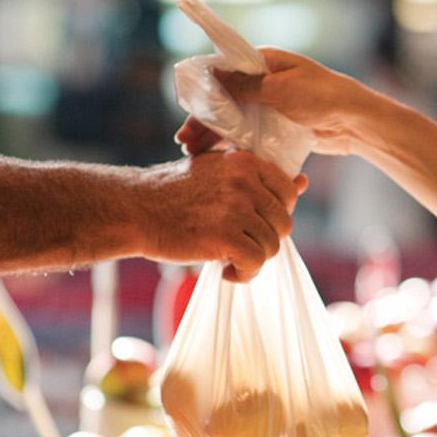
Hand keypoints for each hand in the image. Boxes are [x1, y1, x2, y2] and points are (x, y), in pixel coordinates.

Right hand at [139, 149, 306, 282]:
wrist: (133, 209)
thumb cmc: (174, 194)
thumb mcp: (218, 173)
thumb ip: (258, 179)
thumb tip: (303, 183)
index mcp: (246, 162)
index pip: (288, 194)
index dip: (274, 215)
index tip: (252, 224)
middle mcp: (245, 181)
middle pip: (283, 224)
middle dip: (264, 241)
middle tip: (238, 246)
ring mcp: (235, 208)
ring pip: (271, 247)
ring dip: (252, 261)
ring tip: (229, 261)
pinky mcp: (225, 236)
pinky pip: (255, 263)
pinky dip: (243, 274)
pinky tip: (224, 271)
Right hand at [174, 48, 375, 157]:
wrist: (355, 122)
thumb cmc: (323, 97)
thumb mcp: (281, 89)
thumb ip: (247, 85)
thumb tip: (213, 74)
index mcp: (265, 63)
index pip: (225, 73)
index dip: (204, 92)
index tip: (188, 111)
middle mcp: (265, 82)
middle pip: (226, 100)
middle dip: (205, 120)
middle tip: (185, 141)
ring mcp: (271, 105)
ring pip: (235, 120)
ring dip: (215, 135)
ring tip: (195, 153)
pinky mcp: (278, 127)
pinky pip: (251, 134)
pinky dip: (234, 144)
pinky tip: (218, 158)